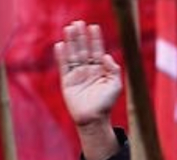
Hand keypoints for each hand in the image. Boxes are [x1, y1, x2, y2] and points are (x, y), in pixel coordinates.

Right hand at [54, 21, 120, 159]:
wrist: (93, 119)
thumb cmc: (106, 104)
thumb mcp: (115, 85)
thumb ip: (113, 69)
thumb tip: (106, 55)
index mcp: (100, 70)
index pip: (97, 50)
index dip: (95, 39)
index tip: (94, 27)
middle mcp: (88, 70)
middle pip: (83, 49)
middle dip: (81, 36)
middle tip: (78, 23)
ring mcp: (77, 75)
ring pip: (73, 54)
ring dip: (71, 41)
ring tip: (69, 28)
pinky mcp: (67, 81)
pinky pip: (63, 66)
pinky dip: (61, 56)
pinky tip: (61, 45)